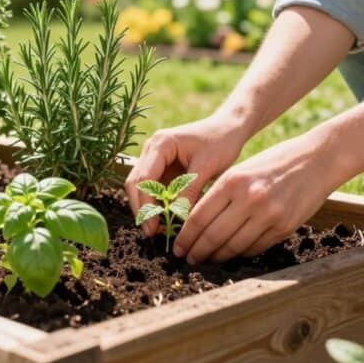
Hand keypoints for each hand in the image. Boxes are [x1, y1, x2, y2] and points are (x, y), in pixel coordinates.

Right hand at [125, 113, 248, 235]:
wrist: (228, 129)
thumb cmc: (220, 142)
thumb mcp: (206, 166)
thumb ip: (189, 190)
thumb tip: (176, 218)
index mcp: (160, 144)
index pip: (144, 178)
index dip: (145, 205)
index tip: (152, 227)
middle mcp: (151, 150)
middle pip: (135, 184)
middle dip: (142, 209)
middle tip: (152, 233)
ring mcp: (154, 160)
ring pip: (141, 189)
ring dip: (148, 209)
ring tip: (161, 230)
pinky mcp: (161, 169)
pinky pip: (154, 190)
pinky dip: (158, 205)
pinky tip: (167, 220)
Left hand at [173, 130, 342, 263]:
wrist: (316, 160)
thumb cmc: (272, 163)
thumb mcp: (240, 171)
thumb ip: (219, 194)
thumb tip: (195, 222)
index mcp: (232, 181)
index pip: (199, 216)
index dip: (185, 236)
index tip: (177, 247)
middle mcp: (249, 199)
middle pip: (213, 236)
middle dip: (197, 251)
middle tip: (187, 258)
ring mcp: (269, 216)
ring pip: (233, 246)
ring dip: (217, 256)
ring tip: (207, 259)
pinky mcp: (284, 228)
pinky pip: (254, 247)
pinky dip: (239, 253)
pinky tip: (231, 253)